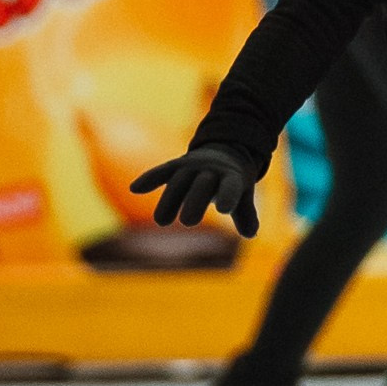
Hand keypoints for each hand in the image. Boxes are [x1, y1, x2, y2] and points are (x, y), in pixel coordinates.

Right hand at [129, 146, 260, 234]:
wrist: (225, 152)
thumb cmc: (232, 183)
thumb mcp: (243, 196)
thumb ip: (246, 215)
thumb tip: (251, 233)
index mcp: (232, 177)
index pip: (231, 187)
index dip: (228, 196)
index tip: (224, 209)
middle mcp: (211, 170)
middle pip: (202, 184)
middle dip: (195, 200)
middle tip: (189, 222)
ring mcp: (192, 166)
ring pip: (180, 181)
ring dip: (170, 199)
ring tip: (161, 222)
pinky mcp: (176, 166)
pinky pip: (162, 171)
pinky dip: (150, 178)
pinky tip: (135, 188)